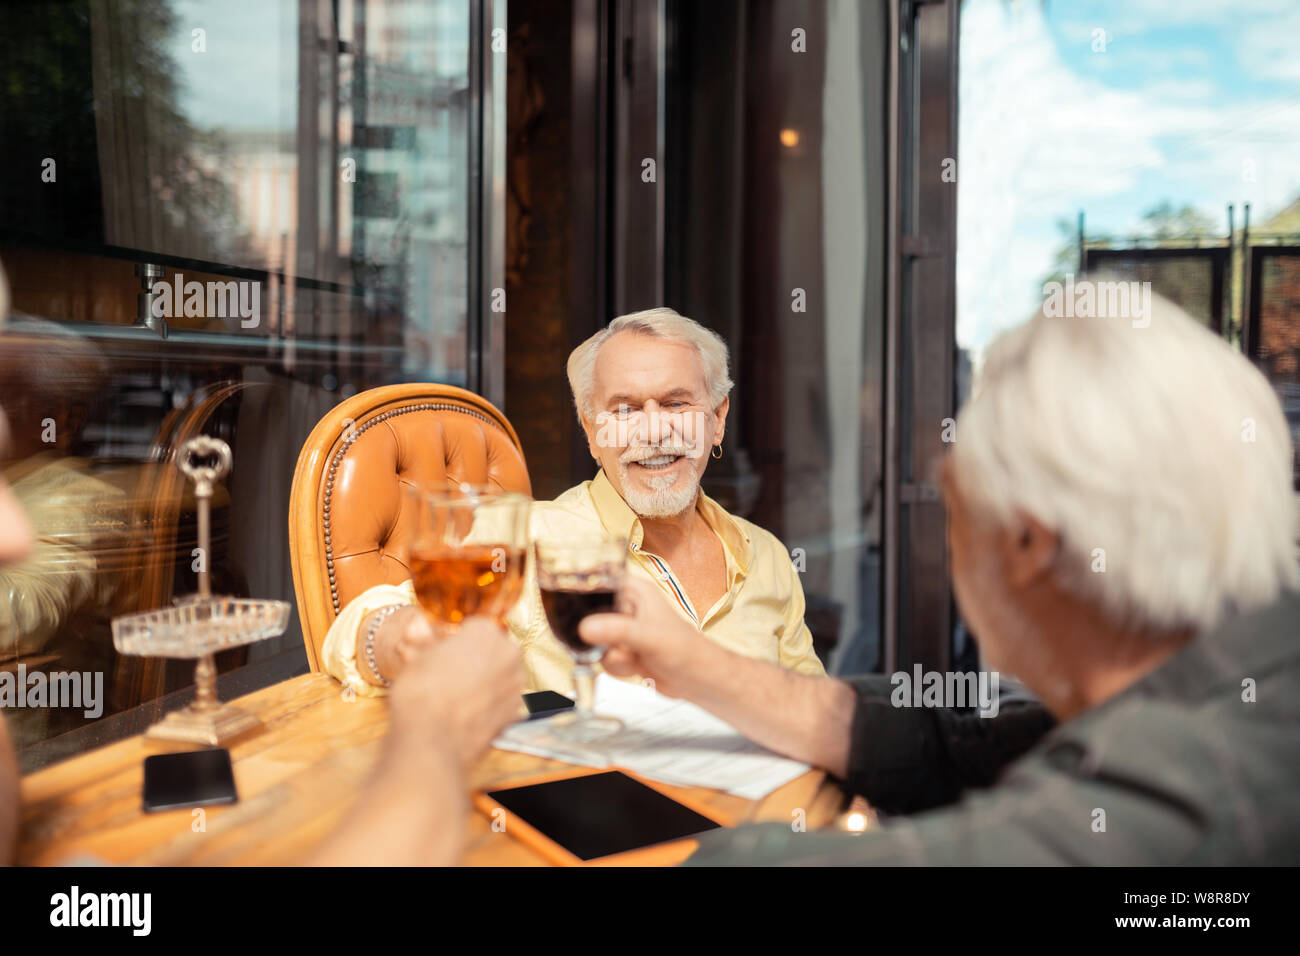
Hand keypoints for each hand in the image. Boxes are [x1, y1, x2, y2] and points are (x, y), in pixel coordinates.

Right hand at [385, 618, 524, 769]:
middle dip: (475, 658)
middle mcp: (509, 655)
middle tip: (448, 673)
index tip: (444, 651)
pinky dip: (489, 704)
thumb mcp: (417, 658)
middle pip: (492, 649)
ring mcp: (515, 685)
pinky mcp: (515, 713)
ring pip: (499, 675)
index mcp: (486, 633)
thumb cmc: (420, 694)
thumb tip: (418, 626)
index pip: (474, 627)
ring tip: (456, 695)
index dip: (456, 639)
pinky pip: (502, 700)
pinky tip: (467, 712)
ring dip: (484, 680)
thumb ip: (425, 639)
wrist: (431, 741)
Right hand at [578, 575, 704, 697]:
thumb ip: (617, 631)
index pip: (600, 580)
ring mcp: (623, 630)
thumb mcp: (648, 637)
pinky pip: (603, 657)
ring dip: (610, 655)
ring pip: (594, 640)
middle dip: (596, 634)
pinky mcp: (623, 650)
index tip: (575, 608)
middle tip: (612, 643)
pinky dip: (615, 666)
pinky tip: (633, 667)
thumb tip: (586, 627)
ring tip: (631, 657)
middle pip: (590, 613)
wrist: (696, 680)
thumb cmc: (685, 650)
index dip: (584, 590)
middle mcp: (627, 608)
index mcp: (635, 591)